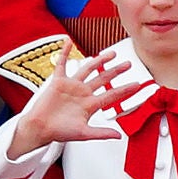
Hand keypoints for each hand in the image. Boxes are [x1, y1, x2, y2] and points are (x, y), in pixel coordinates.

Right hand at [6, 51, 135, 157]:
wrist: (40, 128)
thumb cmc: (59, 132)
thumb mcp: (83, 134)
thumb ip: (101, 133)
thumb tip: (119, 136)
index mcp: (90, 105)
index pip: (112, 94)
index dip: (125, 89)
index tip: (137, 84)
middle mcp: (83, 93)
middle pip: (103, 79)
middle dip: (116, 71)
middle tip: (128, 64)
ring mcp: (71, 86)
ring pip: (88, 69)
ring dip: (99, 60)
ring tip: (111, 53)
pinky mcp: (58, 81)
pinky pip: (62, 64)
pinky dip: (64, 52)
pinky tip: (68, 41)